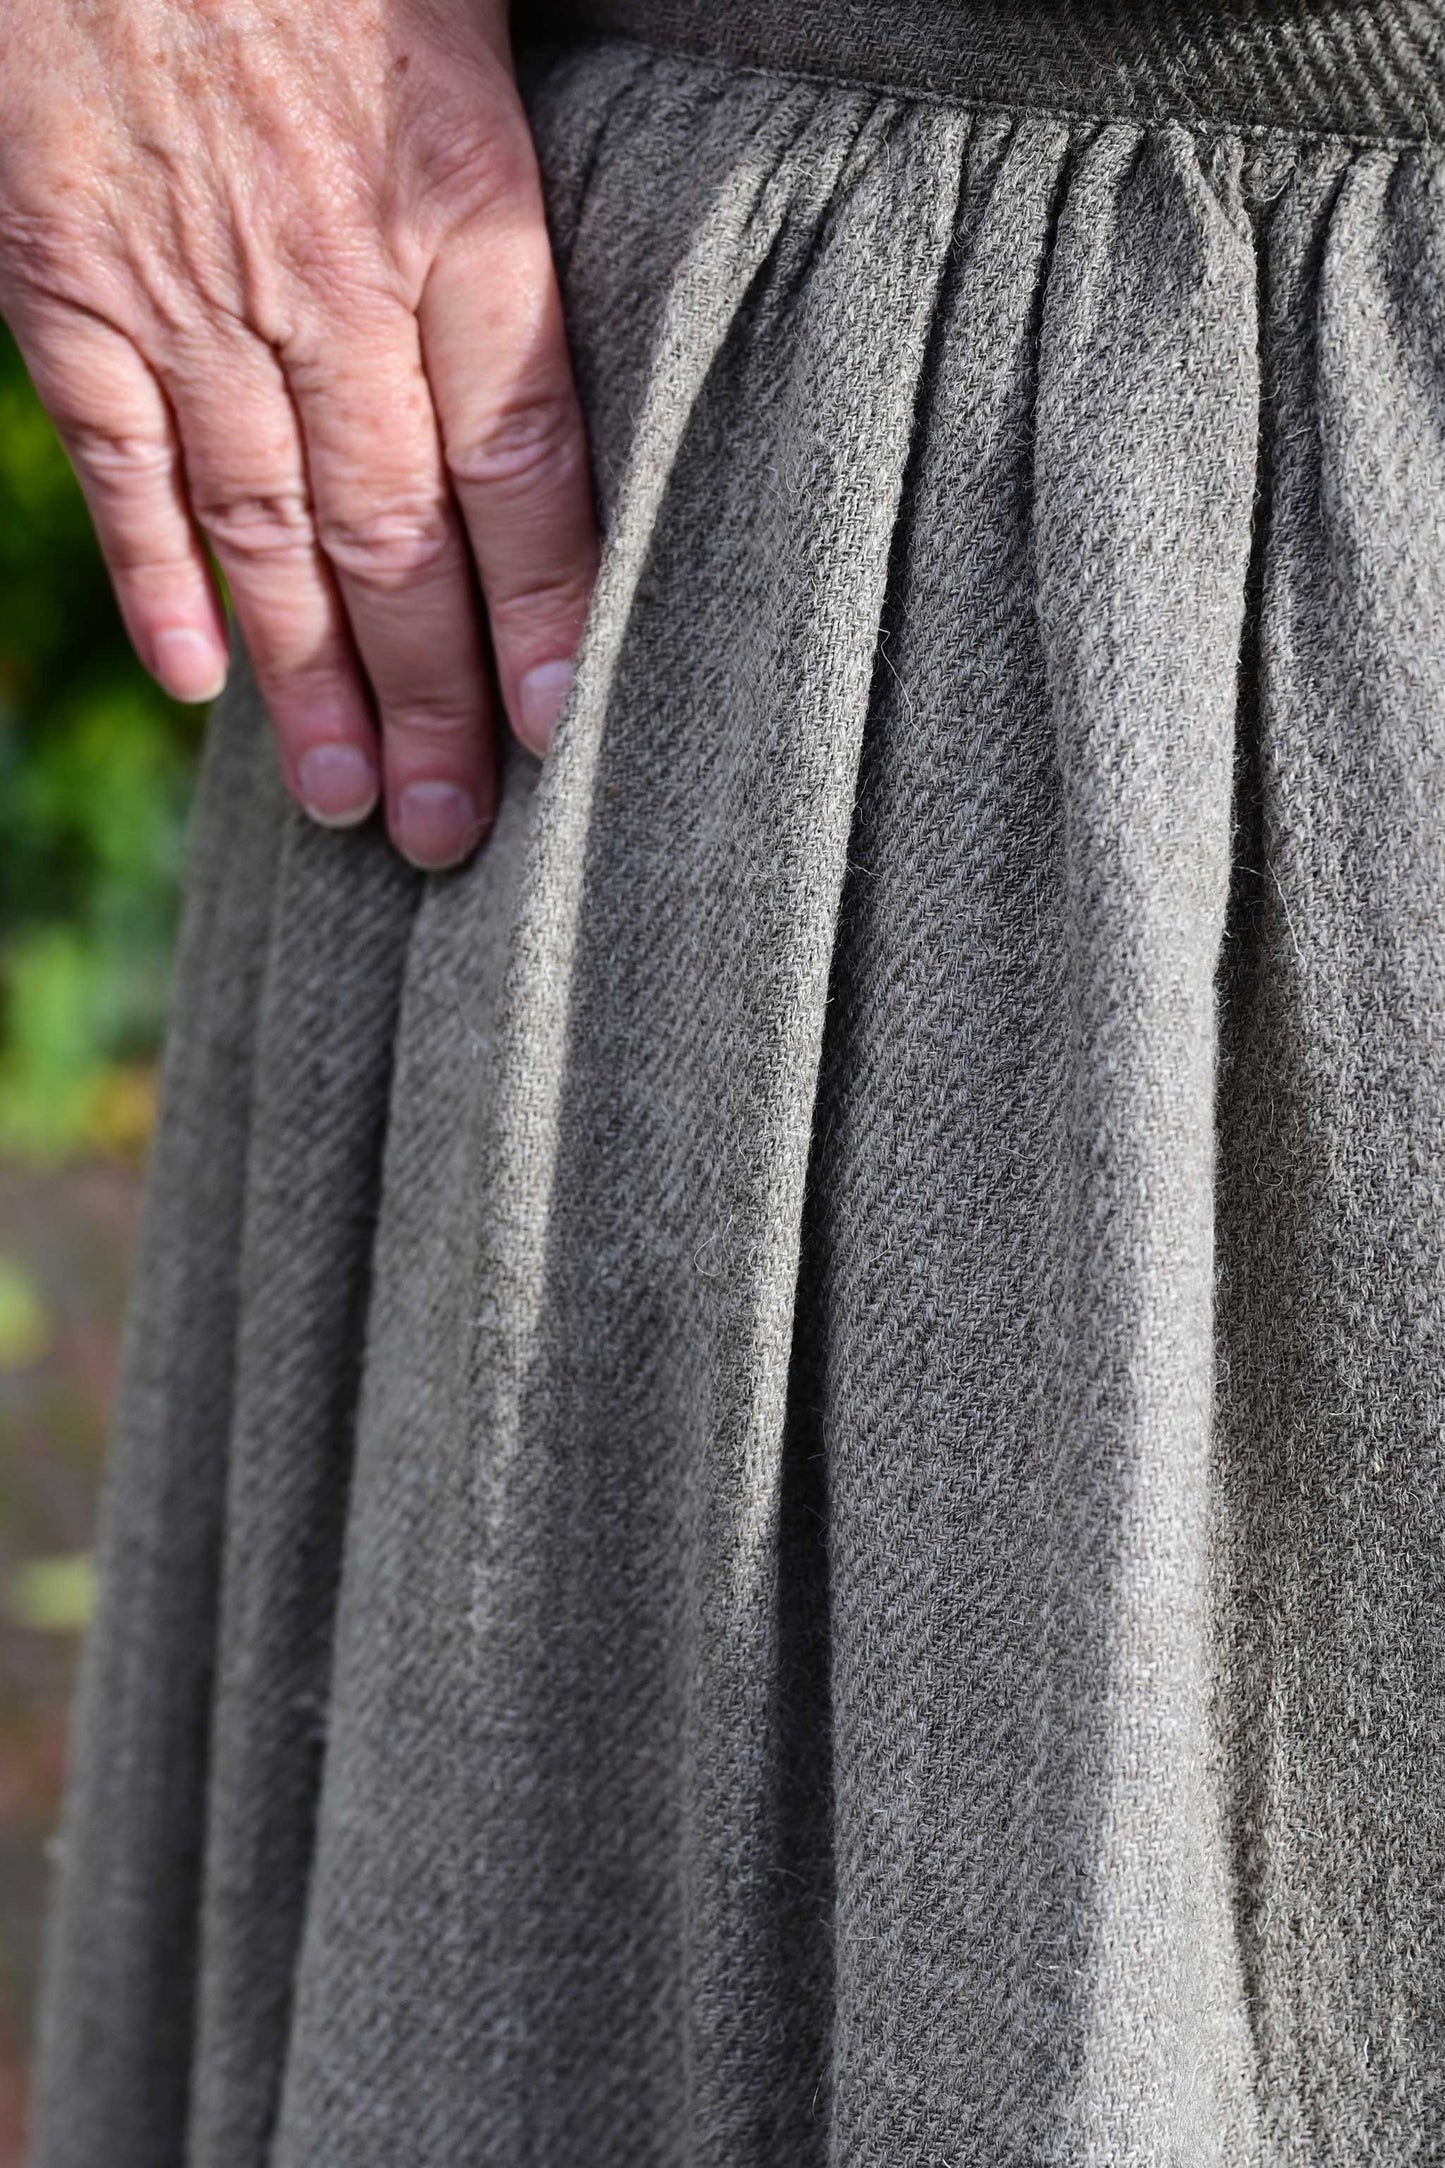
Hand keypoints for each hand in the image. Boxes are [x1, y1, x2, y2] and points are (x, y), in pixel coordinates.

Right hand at [0, 0, 595, 869]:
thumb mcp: (479, 15)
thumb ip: (526, 192)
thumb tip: (589, 354)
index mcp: (457, 198)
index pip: (523, 454)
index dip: (546, 605)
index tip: (558, 726)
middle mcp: (328, 270)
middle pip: (398, 530)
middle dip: (429, 698)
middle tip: (449, 831)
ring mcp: (184, 284)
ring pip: (265, 526)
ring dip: (310, 681)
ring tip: (346, 806)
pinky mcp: (62, 276)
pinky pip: (117, 458)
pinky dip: (156, 576)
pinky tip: (199, 683)